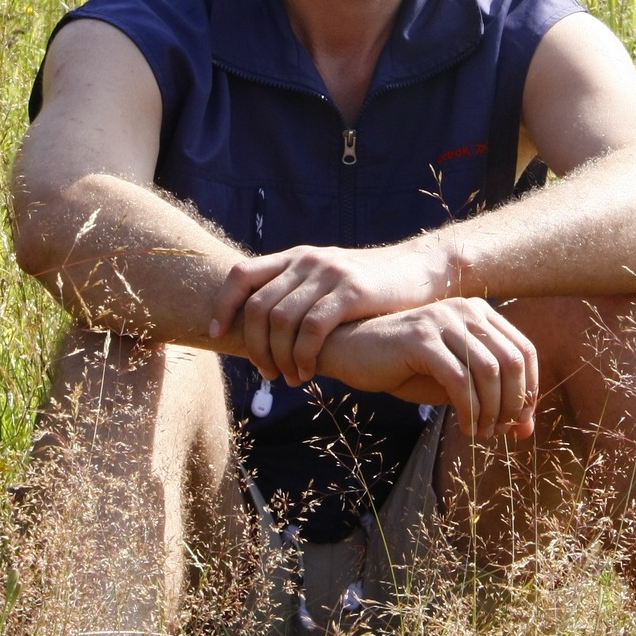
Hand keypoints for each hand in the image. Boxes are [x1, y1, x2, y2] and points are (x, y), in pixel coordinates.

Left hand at [209, 240, 451, 383]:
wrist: (419, 272)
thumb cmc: (371, 286)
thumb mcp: (328, 279)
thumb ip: (298, 292)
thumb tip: (263, 323)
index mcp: (295, 258)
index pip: (241, 275)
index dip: (223, 305)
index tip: (216, 333)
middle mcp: (306, 261)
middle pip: (257, 306)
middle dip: (254, 346)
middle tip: (265, 373)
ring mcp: (328, 274)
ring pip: (281, 320)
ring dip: (279, 357)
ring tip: (289, 378)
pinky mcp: (351, 291)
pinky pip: (313, 328)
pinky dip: (304, 355)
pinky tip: (309, 372)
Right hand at [317, 300, 537, 441]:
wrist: (351, 351)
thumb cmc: (404, 367)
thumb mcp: (453, 384)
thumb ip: (490, 399)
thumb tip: (526, 430)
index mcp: (478, 313)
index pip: (524, 351)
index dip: (530, 390)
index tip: (520, 422)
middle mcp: (465, 310)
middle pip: (512, 361)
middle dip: (513, 404)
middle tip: (500, 432)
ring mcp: (442, 320)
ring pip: (489, 371)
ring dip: (492, 410)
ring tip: (481, 432)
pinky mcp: (421, 339)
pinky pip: (459, 380)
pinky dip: (469, 409)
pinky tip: (465, 427)